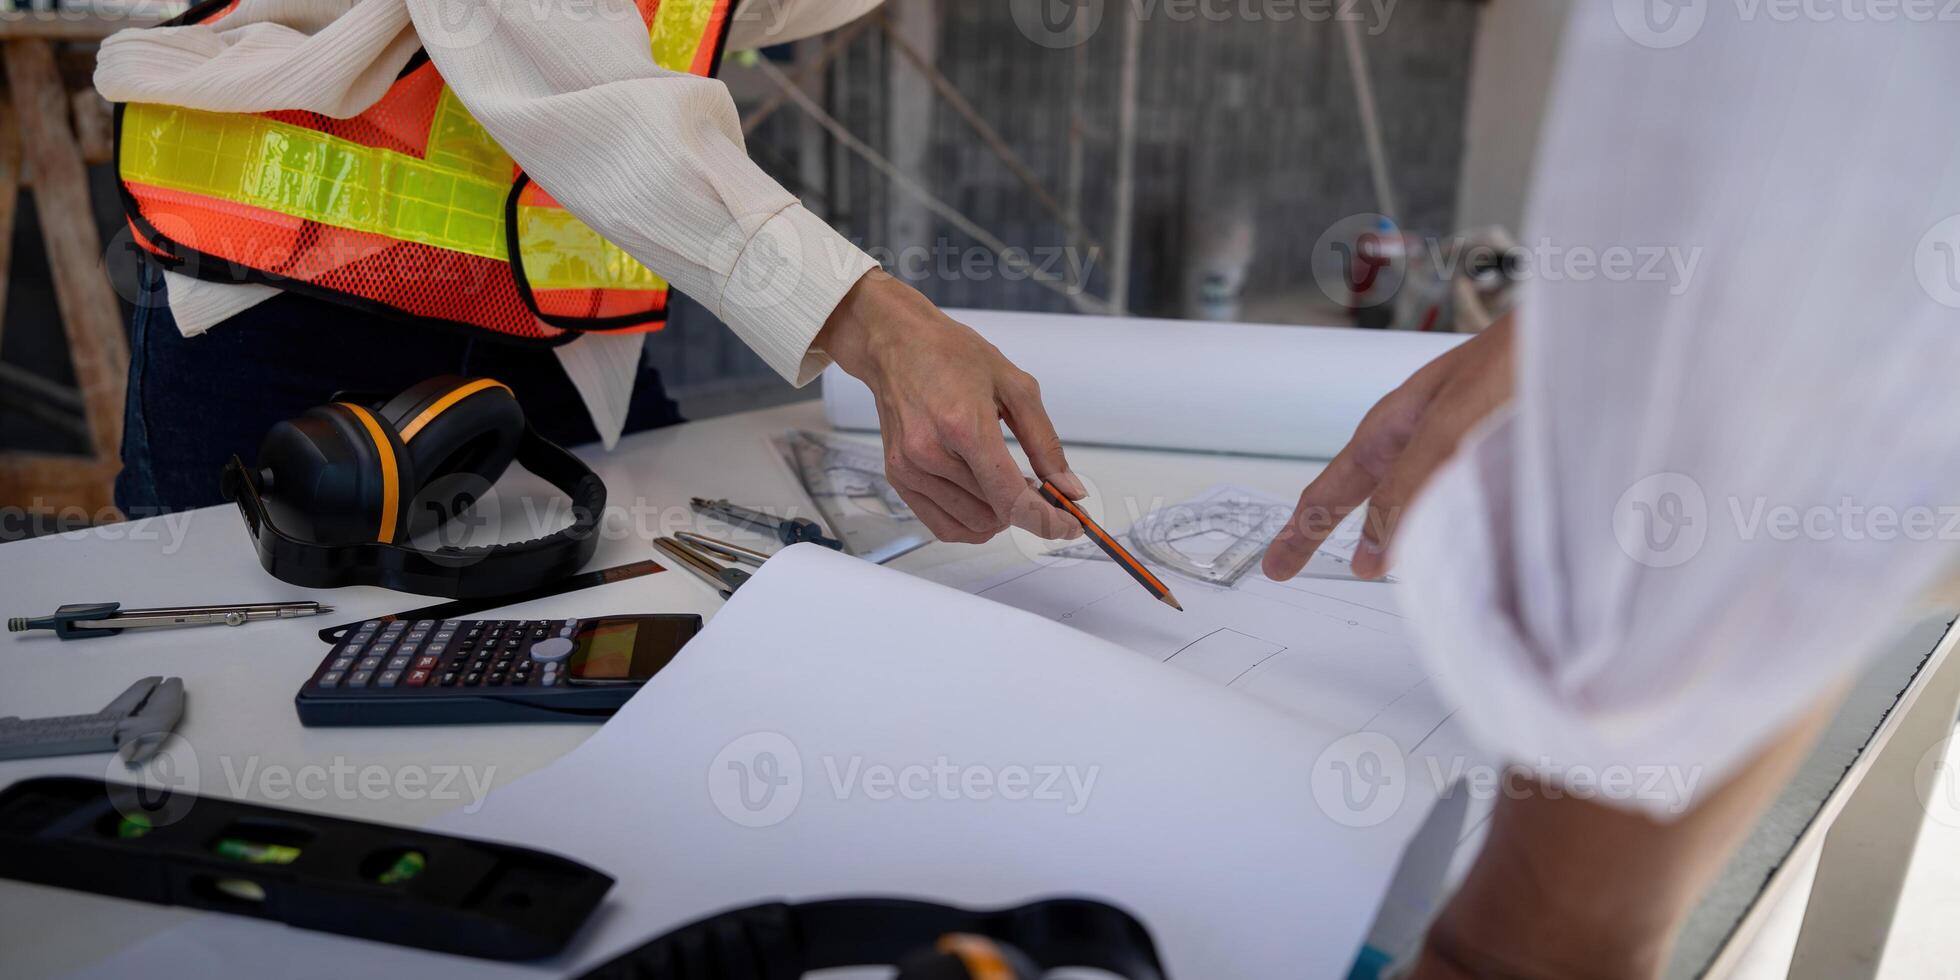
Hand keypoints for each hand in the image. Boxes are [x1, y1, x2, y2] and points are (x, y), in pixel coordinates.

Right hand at [815, 271, 1085, 543]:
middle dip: (1026, 509)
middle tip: (1036, 486)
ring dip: (999, 515)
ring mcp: (910, 469)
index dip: (1045, 520)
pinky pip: (943, 526)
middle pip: (995, 515)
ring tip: (1004, 483)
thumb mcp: (1016, 387)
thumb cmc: (951, 355)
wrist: (897, 343)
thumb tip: (1068, 488)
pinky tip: (983, 499)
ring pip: (972, 525)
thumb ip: (1045, 444)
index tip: (1068, 525)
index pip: (1010, 497)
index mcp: (964, 425)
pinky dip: (972, 523)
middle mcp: (931, 453)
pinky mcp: (898, 478)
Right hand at [1262, 316, 1513, 580]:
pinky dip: (1447, 529)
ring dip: (1396, 534)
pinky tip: (1460, 548)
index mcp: (1392, 427)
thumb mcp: (1449, 425)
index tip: (1274, 569)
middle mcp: (1419, 438)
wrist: (1585, 329)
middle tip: (1309, 570)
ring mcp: (1456, 444)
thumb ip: (1410, 485)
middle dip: (1335, 533)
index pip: (1330, 491)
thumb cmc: (1516, 357)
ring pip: (1413, 502)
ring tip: (1382, 567)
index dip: (1300, 532)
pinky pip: (1458, 503)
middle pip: (1365, 497)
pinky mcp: (1497, 456)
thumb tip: (1375, 551)